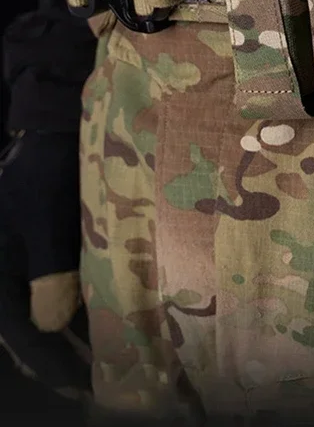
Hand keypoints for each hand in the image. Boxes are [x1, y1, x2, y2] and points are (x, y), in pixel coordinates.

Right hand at [0, 131, 90, 398]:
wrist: (52, 124)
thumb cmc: (47, 173)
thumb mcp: (47, 223)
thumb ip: (51, 275)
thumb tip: (53, 324)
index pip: (21, 332)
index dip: (50, 361)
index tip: (81, 386)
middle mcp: (5, 269)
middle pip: (30, 324)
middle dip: (60, 351)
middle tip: (98, 376)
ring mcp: (21, 257)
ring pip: (44, 306)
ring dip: (70, 328)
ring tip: (108, 350)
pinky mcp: (41, 244)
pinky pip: (55, 284)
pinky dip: (76, 300)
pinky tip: (104, 310)